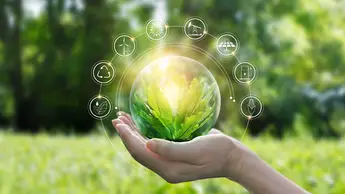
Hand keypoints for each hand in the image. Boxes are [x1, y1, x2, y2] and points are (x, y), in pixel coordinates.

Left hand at [112, 112, 249, 183]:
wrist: (232, 158)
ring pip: (145, 148)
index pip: (140, 153)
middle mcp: (166, 167)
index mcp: (169, 168)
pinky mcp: (175, 155)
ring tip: (124, 118)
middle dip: (127, 134)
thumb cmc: (218, 151)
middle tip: (117, 118)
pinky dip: (145, 134)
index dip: (127, 138)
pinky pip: (155, 145)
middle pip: (139, 151)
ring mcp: (170, 162)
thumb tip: (147, 145)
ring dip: (134, 133)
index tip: (119, 123)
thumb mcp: (196, 149)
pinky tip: (142, 124)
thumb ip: (171, 149)